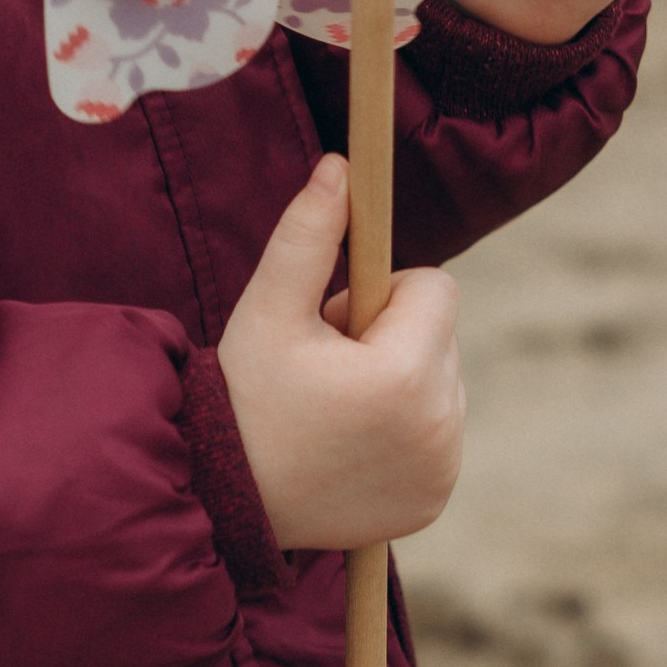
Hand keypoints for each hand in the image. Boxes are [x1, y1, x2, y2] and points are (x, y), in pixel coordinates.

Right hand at [217, 154, 463, 553]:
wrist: (224, 499)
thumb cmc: (243, 395)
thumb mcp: (267, 310)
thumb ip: (307, 236)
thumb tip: (341, 167)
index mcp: (404, 375)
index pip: (435, 288)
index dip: (381, 294)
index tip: (334, 322)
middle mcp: (439, 427)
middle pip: (440, 336)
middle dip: (391, 338)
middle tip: (326, 370)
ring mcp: (441, 469)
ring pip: (442, 382)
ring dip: (400, 381)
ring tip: (336, 408)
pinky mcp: (435, 498)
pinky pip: (440, 432)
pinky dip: (406, 429)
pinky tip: (352, 444)